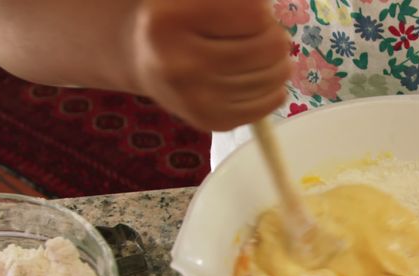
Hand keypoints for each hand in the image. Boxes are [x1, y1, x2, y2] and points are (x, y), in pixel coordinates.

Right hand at [129, 0, 290, 131]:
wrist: (142, 59)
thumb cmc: (176, 17)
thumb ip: (232, 1)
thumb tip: (268, 14)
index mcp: (170, 19)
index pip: (255, 14)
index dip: (260, 10)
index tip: (247, 11)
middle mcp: (180, 63)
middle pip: (271, 47)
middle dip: (272, 34)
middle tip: (255, 33)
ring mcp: (196, 99)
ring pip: (275, 75)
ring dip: (276, 61)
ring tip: (254, 53)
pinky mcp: (213, 121)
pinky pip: (271, 101)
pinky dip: (273, 87)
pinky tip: (255, 76)